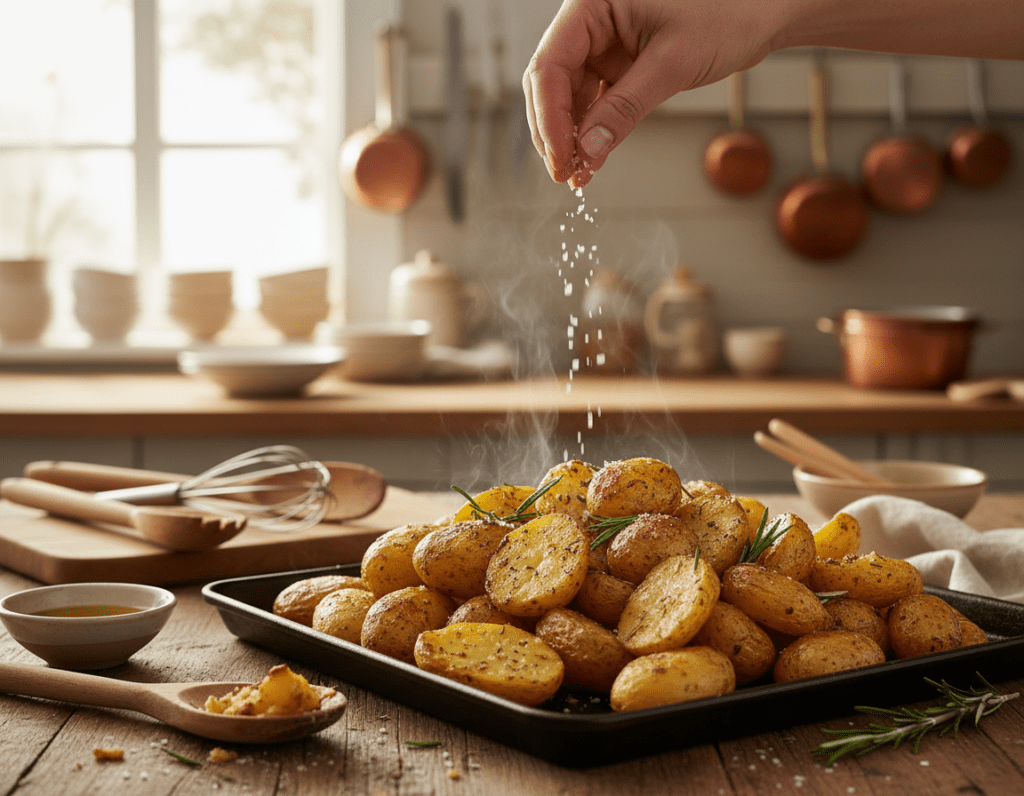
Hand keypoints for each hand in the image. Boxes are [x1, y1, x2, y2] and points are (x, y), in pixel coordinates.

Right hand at [523, 0, 775, 187]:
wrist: (768, 9)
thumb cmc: (731, 10)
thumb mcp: (673, 62)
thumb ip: (624, 107)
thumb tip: (588, 150)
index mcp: (592, 1)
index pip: (549, 65)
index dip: (549, 118)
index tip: (560, 159)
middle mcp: (591, 19)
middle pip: (551, 82)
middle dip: (555, 131)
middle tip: (565, 173)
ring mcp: (605, 41)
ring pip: (570, 96)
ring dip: (573, 136)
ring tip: (579, 174)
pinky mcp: (621, 61)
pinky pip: (596, 100)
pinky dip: (594, 130)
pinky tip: (593, 158)